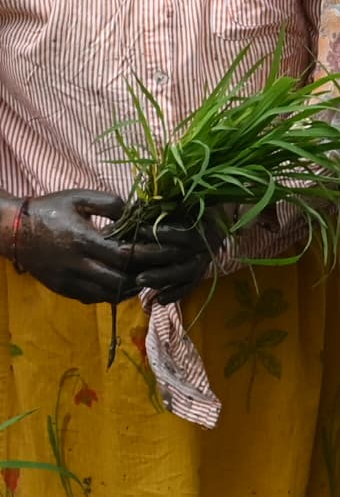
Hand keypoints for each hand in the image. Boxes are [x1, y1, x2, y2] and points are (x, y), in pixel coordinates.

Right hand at [3, 190, 202, 304]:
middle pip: (121, 280)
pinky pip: (94, 298)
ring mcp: (68, 280)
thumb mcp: (79, 198)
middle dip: (145, 276)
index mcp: (83, 240)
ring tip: (145, 277)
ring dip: (131, 288)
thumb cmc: (50, 209)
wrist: (12, 229)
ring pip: (109, 294)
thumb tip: (139, 213)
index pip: (125, 255)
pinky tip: (123, 283)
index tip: (166, 251)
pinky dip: (113, 294)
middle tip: (161, 268)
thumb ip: (111, 204)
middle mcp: (76, 264)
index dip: (149, 256)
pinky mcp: (63, 289)